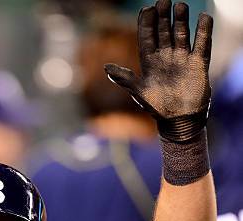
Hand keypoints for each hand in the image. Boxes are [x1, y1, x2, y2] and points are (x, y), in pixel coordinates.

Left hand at [104, 0, 211, 120]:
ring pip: (181, 34)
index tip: (146, 9)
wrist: (178, 120)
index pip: (147, 37)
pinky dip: (204, 32)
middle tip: (163, 1)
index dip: (146, 23)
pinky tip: (203, 18)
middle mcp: (165, 57)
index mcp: (149, 62)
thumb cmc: (156, 107)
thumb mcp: (138, 92)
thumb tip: (105, 67)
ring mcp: (182, 58)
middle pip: (163, 32)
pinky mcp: (198, 64)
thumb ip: (124, 78)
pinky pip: (202, 44)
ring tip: (180, 5)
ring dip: (181, 20)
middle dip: (163, 17)